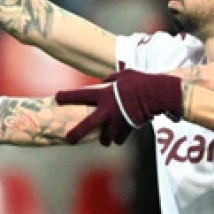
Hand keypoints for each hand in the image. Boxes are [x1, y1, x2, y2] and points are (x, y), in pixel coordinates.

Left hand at [54, 70, 183, 145]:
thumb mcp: (123, 74)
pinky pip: (120, 139)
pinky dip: (119, 138)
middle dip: (76, 134)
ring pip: (105, 138)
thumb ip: (111, 78)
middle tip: (68, 139)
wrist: (157, 94)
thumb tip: (105, 80)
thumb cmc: (140, 81)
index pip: (80, 95)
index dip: (67, 97)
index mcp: (103, 94)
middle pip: (86, 126)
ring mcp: (117, 122)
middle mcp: (107, 110)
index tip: (57, 98)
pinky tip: (119, 137)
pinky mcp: (128, 129)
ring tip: (104, 139)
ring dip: (104, 139)